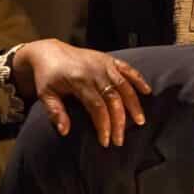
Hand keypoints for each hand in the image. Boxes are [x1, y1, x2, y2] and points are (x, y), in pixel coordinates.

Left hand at [12, 40, 150, 146]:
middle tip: (121, 139)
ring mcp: (103, 63)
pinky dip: (138, 79)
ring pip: (124, 85)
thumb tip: (65, 132)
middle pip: (113, 98)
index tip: (105, 141)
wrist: (48, 52)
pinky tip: (147, 92)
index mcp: (78, 80)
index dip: (103, 125)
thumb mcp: (46, 94)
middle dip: (119, 120)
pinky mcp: (108, 59)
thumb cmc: (47, 77)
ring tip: (140, 121)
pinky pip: (127, 68)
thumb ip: (55, 112)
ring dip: (134, 103)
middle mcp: (94, 71)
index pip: (97, 106)